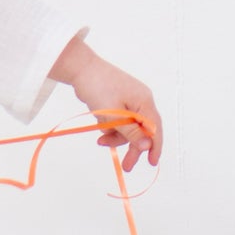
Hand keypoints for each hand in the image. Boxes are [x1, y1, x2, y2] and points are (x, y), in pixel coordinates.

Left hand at [46, 34, 161, 171]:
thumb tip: (147, 147)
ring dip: (116, 136)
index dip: (155, 147)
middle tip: (126, 167)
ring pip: (128, 127)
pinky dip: (111, 127)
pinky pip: (119, 120)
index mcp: (144, 101)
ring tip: (101, 141)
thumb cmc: (98, 87)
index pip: (155, 128)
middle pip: (142, 129)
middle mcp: (140, 100)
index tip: (152, 163)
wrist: (79, 68)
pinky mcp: (118, 101)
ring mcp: (129, 100)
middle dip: (133, 147)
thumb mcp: (114, 115)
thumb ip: (131, 132)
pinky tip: (100, 131)